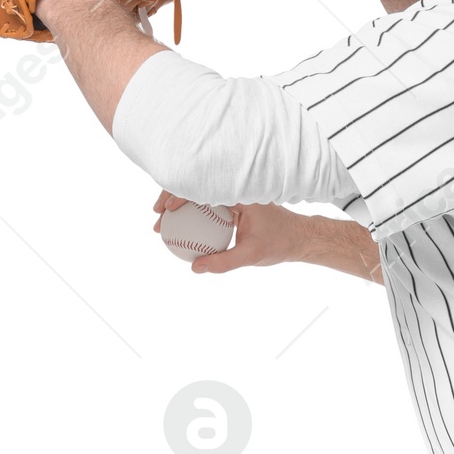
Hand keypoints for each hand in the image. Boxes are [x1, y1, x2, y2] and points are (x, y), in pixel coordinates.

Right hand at [153, 195, 318, 274]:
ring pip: (198, 194)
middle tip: (156, 216)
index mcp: (240, 191)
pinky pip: (205, 204)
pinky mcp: (230, 203)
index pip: (203, 185)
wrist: (296, 238)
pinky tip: (178, 228)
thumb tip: (195, 268)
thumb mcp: (251, 255)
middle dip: (170, 197)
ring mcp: (231, 194)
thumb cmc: (278, 243)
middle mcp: (234, 188)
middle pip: (195, 185)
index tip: (167, 210)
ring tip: (161, 223)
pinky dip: (190, 213)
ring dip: (177, 204)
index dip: (180, 193)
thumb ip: (223, 262)